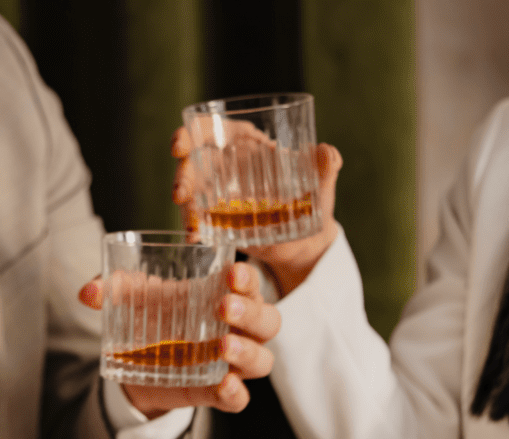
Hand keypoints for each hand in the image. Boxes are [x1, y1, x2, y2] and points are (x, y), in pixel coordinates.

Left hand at [79, 261, 280, 415]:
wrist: (136, 364)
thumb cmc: (150, 317)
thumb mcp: (132, 298)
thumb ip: (114, 290)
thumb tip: (89, 292)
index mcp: (227, 296)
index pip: (250, 284)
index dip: (248, 278)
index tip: (231, 272)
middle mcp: (239, 329)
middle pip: (268, 321)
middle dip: (250, 312)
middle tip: (224, 307)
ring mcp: (232, 363)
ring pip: (263, 359)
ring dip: (248, 352)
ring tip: (223, 346)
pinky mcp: (218, 392)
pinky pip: (240, 398)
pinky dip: (236, 394)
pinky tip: (224, 385)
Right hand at [170, 126, 343, 296]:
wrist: (307, 239)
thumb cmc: (313, 201)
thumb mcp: (321, 184)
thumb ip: (325, 168)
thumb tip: (329, 154)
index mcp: (245, 142)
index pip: (210, 128)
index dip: (189, 133)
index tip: (179, 146)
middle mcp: (225, 163)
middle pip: (192, 160)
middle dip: (182, 175)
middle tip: (181, 195)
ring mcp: (218, 192)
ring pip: (191, 192)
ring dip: (185, 206)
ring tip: (191, 225)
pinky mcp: (218, 219)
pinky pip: (199, 220)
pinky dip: (195, 228)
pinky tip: (196, 238)